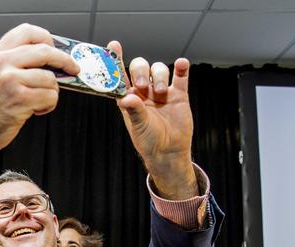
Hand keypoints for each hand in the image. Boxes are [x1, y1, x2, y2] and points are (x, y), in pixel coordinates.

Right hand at [0, 23, 79, 208]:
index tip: (56, 48)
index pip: (27, 32)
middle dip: (64, 61)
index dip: (47, 38)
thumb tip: (49, 60)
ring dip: (51, 92)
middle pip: (45, 50)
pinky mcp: (19, 98)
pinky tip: (35, 110)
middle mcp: (1, 63)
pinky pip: (50, 96)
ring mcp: (9, 79)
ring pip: (50, 78)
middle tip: (72, 69)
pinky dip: (48, 106)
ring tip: (38, 101)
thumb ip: (14, 63)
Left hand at [110, 41, 197, 198]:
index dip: (116, 60)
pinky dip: (182, 68)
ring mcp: (161, 91)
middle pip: (141, 67)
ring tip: (162, 93)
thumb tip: (126, 97)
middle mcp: (144, 91)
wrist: (169, 152)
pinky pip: (181, 76)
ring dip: (160, 76)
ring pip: (159, 70)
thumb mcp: (139, 126)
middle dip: (141, 71)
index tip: (113, 46)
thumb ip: (134, 110)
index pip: (120, 75)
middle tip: (143, 85)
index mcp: (129, 97)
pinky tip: (182, 64)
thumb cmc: (149, 141)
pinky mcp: (179, 94)